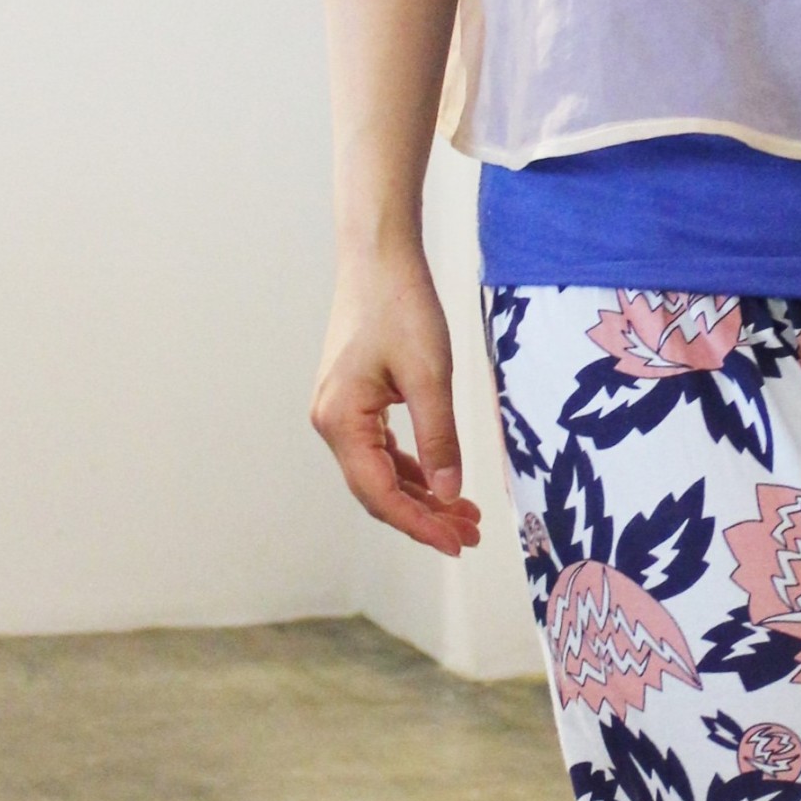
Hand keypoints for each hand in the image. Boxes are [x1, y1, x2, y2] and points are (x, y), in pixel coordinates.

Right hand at [312, 251, 483, 554]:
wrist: (378, 257)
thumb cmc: (401, 306)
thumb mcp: (430, 376)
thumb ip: (440, 439)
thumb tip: (450, 494)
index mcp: (340, 421)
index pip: (380, 494)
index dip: (420, 524)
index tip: (456, 544)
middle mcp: (332, 423)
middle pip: (377, 491)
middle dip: (424, 516)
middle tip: (469, 535)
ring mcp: (341, 412)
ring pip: (381, 473)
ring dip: (421, 496)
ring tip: (464, 515)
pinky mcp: (355, 401)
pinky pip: (382, 450)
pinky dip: (412, 470)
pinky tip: (442, 482)